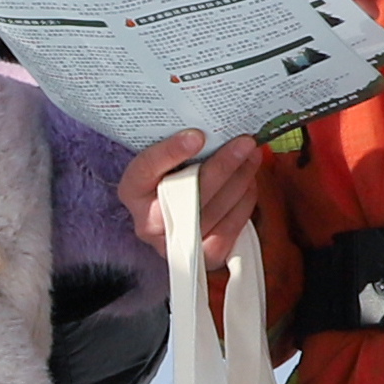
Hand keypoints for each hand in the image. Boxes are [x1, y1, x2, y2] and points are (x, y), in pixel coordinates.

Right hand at [120, 130, 271, 302]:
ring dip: (239, 180)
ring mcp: (174, 242)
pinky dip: (244, 203)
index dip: (171, 152)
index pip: (146, 168)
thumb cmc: (171, 177)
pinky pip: (229, 229)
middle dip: (221, 166)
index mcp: (132, 190)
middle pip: (187, 194)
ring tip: (252, 157)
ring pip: (213, 211)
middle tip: (244, 143)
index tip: (197, 135)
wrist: (175, 214)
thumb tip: (215, 127)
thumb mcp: (165, 160)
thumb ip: (182, 147)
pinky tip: (249, 183)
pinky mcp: (202, 255)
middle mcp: (147, 221)